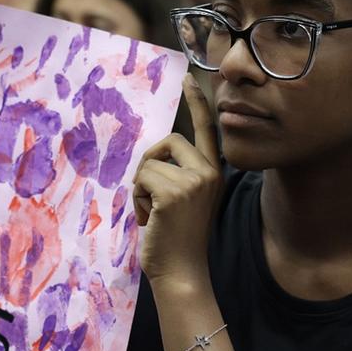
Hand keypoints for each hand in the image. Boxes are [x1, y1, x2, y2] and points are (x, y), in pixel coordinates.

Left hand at [132, 75, 221, 286]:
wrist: (181, 273)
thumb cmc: (176, 239)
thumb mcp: (184, 199)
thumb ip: (178, 173)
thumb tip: (154, 154)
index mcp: (213, 172)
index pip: (206, 128)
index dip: (198, 101)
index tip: (190, 77)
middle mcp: (209, 172)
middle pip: (168, 140)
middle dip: (150, 165)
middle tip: (152, 198)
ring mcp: (194, 180)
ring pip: (150, 161)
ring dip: (142, 187)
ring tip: (154, 213)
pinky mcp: (175, 191)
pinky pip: (142, 177)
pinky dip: (138, 198)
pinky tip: (151, 219)